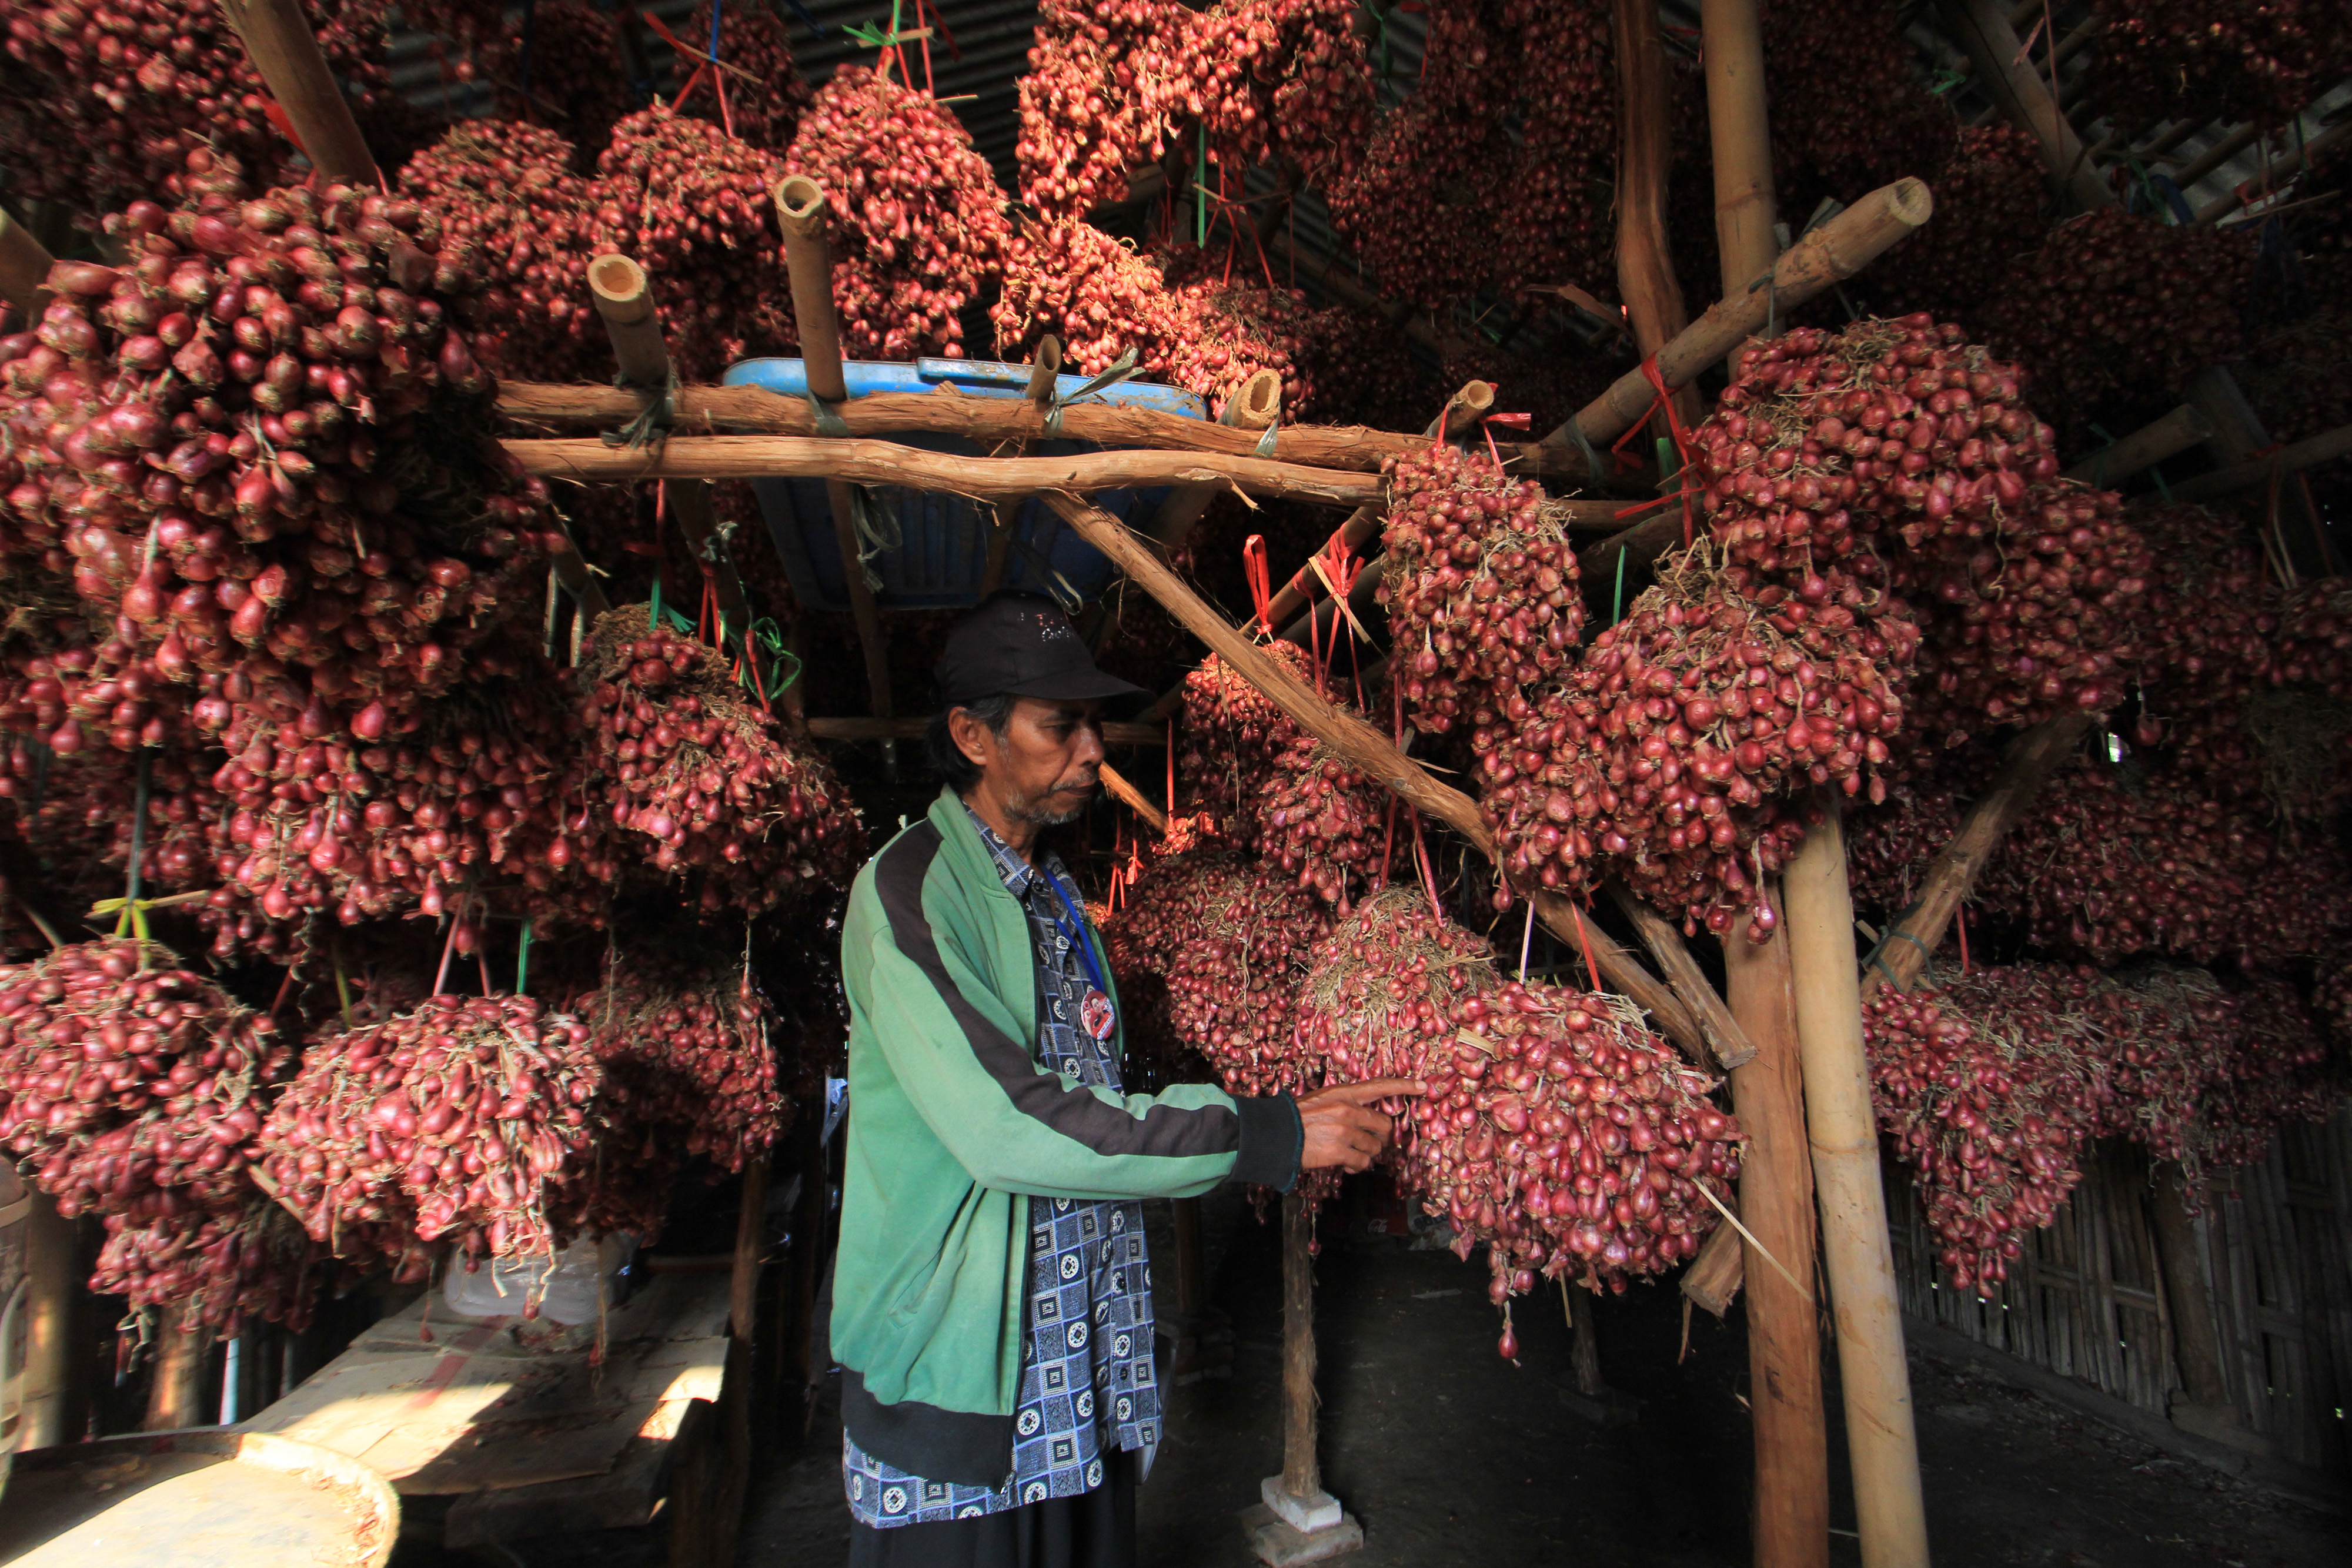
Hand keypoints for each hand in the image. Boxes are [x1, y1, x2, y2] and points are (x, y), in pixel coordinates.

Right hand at [1296, 1078, 1424, 1173]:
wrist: (1275, 1134)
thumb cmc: (1295, 1117)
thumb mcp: (1321, 1099)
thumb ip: (1344, 1104)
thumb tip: (1364, 1117)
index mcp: (1343, 1093)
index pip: (1380, 1086)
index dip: (1404, 1086)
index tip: (1423, 1087)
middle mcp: (1348, 1110)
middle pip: (1384, 1124)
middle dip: (1380, 1136)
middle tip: (1369, 1142)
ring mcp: (1345, 1131)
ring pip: (1375, 1147)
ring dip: (1367, 1153)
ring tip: (1350, 1153)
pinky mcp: (1339, 1152)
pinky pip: (1362, 1163)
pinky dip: (1357, 1166)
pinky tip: (1347, 1164)